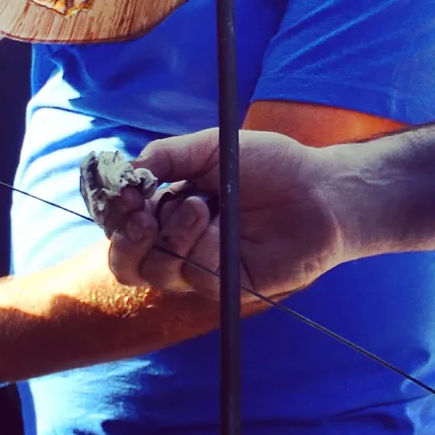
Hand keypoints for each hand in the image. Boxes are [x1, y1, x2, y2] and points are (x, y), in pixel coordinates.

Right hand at [105, 128, 351, 299]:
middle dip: (125, 239)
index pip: (123, 225)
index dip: (114, 214)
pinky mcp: (226, 287)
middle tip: (142, 214)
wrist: (320, 189)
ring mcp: (203, 268)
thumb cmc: (270, 165)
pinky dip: (196, 246)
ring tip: (199, 206)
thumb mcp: (209, 148)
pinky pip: (193, 275)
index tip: (124, 192)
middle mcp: (181, 243)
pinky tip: (215, 221)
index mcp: (171, 210)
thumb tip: (126, 171)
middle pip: (129, 262)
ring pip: (158, 272)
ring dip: (170, 235)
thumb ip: (165, 156)